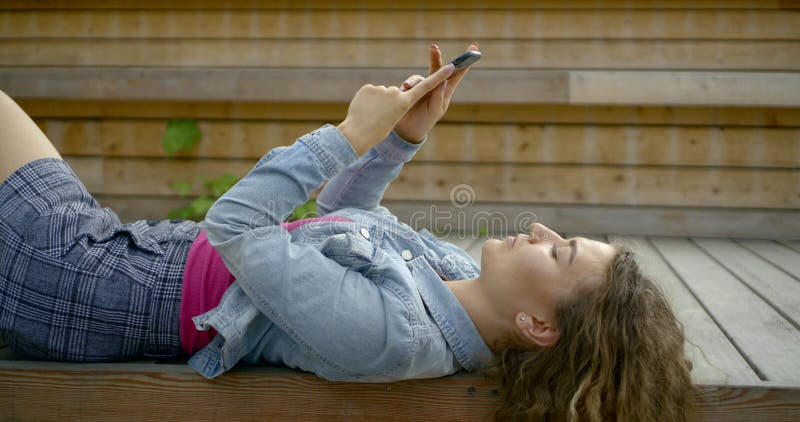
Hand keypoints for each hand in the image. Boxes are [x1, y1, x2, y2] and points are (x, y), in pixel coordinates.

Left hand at [337, 62, 455, 155]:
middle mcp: (396, 93)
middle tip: (385, 112)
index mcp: (405, 103)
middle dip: (393, 100)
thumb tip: (391, 94)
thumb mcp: (394, 119)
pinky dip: (367, 100)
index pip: (425, 86)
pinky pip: (370, 93)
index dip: (439, 76)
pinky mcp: (368, 88)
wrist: (358, 134)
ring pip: (382, 94)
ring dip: (378, 103)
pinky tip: (363, 110)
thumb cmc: (378, 132)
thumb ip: (396, 104)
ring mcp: (381, 90)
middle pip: (398, 92)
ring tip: (372, 115)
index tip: (451, 66)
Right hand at [394, 42, 479, 142]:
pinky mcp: (410, 89)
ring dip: (414, 81)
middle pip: (438, 68)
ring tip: (407, 87)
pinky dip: (407, 86)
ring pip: (419, 76)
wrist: (407, 130)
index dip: (466, 61)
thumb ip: (439, 96)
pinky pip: (409, 83)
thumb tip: (442, 80)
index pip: (458, 74)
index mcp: (445, 92)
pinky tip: (403, 91)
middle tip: (434, 47)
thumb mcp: (435, 111)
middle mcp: (434, 86)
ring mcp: (422, 87)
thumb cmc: (425, 122)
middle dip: (435, 57)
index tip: (474, 46)